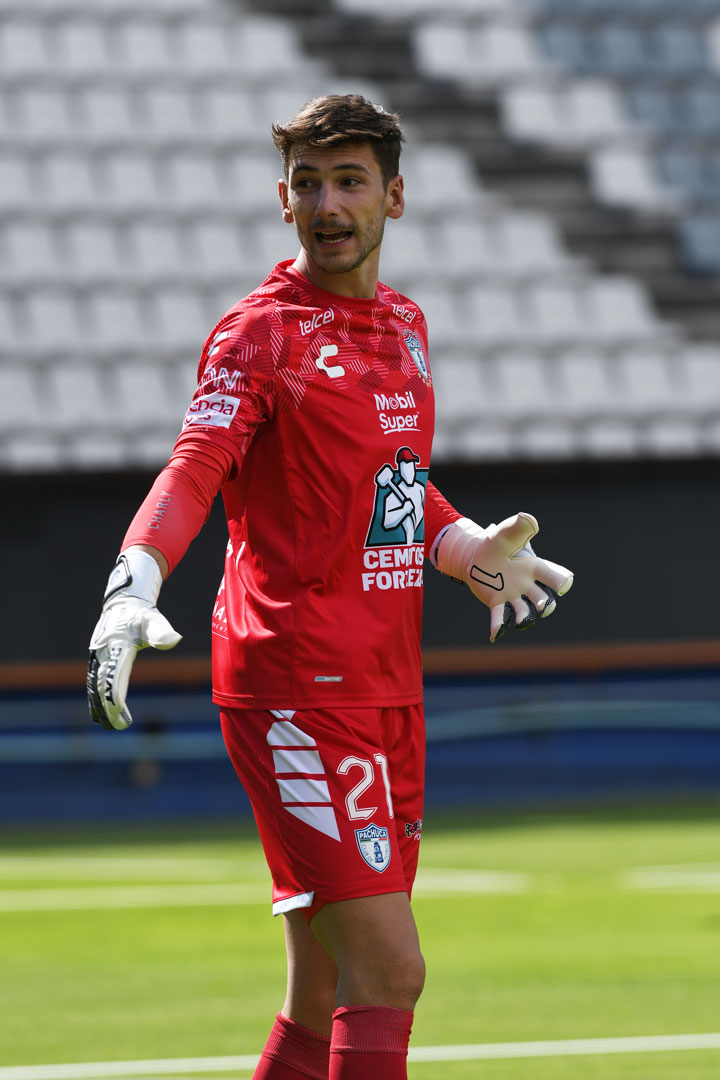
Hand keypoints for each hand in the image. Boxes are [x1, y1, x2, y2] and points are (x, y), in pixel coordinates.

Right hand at [87, 548, 180, 730]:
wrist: (122, 603)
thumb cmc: (141, 615)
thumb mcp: (153, 620)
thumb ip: (162, 632)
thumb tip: (175, 639)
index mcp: (118, 646)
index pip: (114, 675)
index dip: (115, 695)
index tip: (119, 711)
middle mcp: (104, 652)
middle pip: (102, 684)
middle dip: (107, 706)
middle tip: (117, 726)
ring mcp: (97, 655)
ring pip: (94, 684)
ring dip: (98, 705)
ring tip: (107, 724)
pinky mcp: (96, 658)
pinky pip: (93, 680)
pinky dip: (94, 696)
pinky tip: (98, 710)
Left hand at [434, 513, 572, 642]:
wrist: (476, 554)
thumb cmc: (497, 543)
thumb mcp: (507, 532)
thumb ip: (519, 526)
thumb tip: (530, 520)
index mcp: (534, 568)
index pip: (552, 576)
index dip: (561, 581)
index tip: (565, 584)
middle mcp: (528, 586)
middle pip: (544, 600)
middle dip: (546, 605)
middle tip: (543, 607)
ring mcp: (513, 596)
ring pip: (524, 612)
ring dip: (525, 618)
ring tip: (520, 622)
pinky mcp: (497, 602)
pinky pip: (499, 617)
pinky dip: (498, 626)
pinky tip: (494, 635)